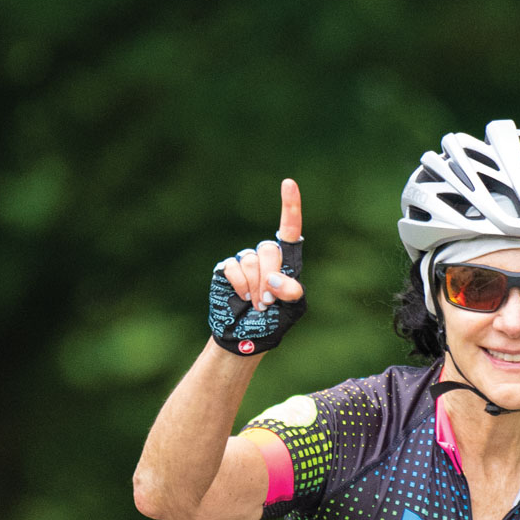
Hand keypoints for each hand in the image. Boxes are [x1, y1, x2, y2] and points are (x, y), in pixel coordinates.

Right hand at [219, 177, 305, 316]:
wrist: (246, 336)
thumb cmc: (274, 322)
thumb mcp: (292, 309)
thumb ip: (291, 291)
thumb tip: (273, 278)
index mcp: (286, 261)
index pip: (290, 229)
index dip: (289, 206)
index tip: (288, 183)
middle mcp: (265, 256)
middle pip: (269, 250)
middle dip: (270, 277)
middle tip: (269, 301)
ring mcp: (244, 261)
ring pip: (251, 260)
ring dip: (255, 287)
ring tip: (256, 304)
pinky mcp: (226, 269)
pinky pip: (233, 268)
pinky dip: (240, 286)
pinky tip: (242, 298)